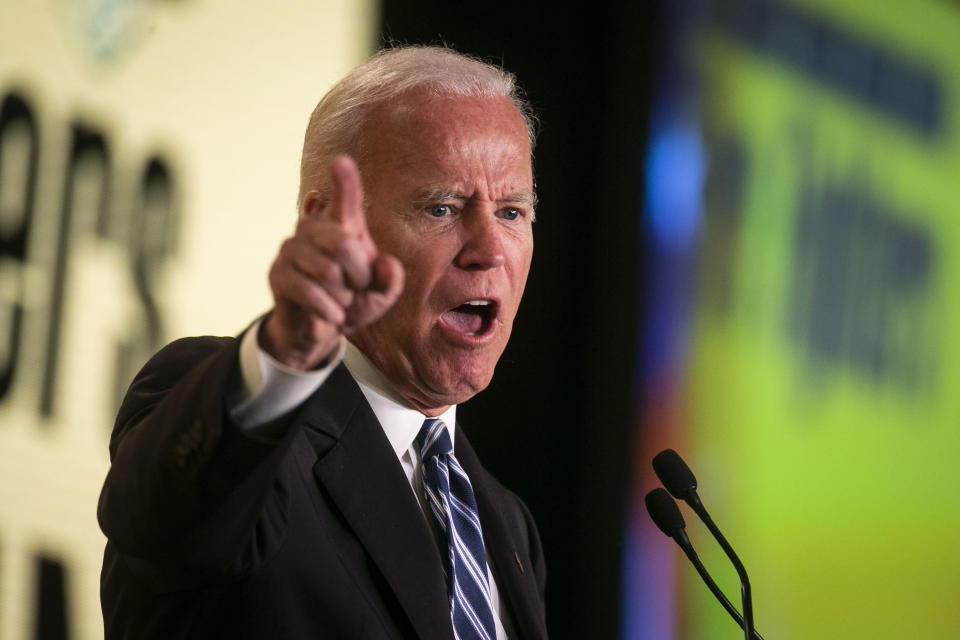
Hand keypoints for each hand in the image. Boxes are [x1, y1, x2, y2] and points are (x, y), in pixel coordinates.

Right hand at [262, 156, 403, 369]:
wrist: (320, 329)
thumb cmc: (353, 302)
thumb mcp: (380, 296)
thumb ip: (391, 280)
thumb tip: (385, 263)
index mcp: (342, 226)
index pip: (345, 197)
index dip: (345, 181)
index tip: (341, 161)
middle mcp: (313, 228)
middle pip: (344, 242)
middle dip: (358, 274)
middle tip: (357, 289)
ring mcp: (291, 249)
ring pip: (327, 270)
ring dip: (342, 296)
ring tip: (340, 301)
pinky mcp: (278, 274)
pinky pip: (309, 290)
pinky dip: (329, 308)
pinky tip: (332, 315)